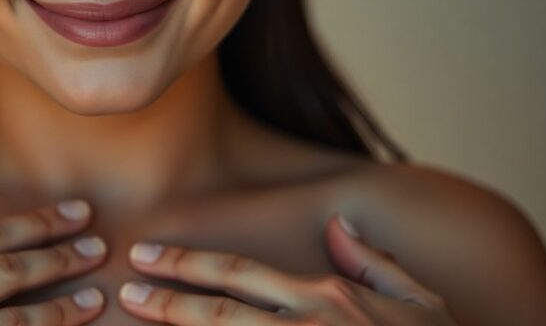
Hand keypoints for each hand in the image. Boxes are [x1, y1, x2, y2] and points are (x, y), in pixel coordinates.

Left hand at [116, 214, 457, 324]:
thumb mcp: (421, 304)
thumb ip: (376, 264)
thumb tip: (340, 229)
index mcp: (327, 300)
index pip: (241, 274)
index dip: (190, 266)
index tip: (149, 259)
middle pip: (220, 313)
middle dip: (167, 301)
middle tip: (124, 291)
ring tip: (135, 322)